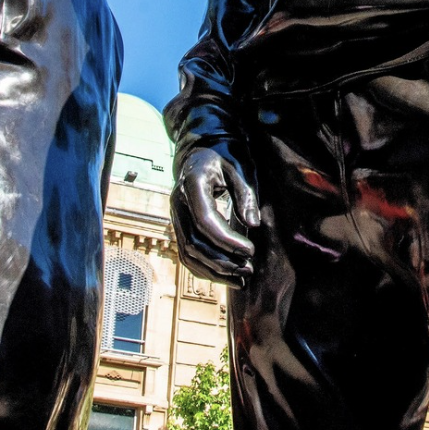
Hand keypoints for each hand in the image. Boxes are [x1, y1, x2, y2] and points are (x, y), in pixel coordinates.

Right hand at [173, 145, 259, 285]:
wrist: (202, 150)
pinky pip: (187, 252)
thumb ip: (246, 195)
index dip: (227, 240)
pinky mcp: (180, 225)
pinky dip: (205, 268)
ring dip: (213, 270)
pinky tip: (226, 276)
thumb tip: (252, 225)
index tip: (250, 250)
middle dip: (221, 261)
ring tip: (241, 279)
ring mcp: (176, 215)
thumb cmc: (225, 155)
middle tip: (248, 269)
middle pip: (193, 242)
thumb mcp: (241, 167)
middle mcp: (178, 202)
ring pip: (187, 253)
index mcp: (192, 184)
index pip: (205, 220)